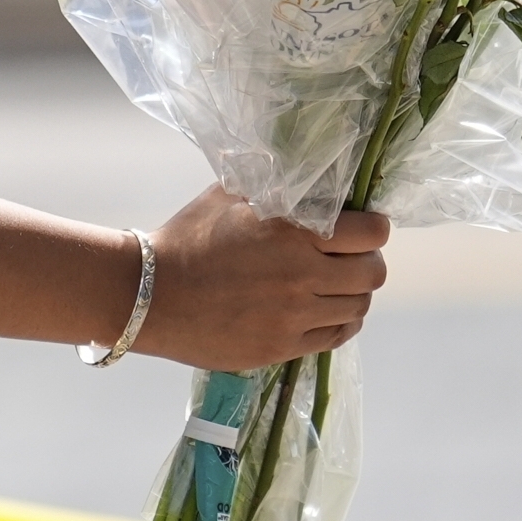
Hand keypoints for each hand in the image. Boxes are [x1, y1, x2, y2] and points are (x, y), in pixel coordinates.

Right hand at [138, 184, 387, 370]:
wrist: (148, 295)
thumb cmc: (185, 238)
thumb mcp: (226, 196)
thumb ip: (270, 186)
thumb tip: (301, 174)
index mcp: (293, 232)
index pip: (372, 234)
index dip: (373, 229)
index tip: (363, 228)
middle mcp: (302, 276)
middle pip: (373, 275)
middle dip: (367, 262)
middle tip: (350, 258)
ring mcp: (294, 317)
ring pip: (358, 309)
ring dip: (352, 295)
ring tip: (332, 286)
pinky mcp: (281, 347)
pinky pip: (334, 338)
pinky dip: (338, 324)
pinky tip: (323, 312)